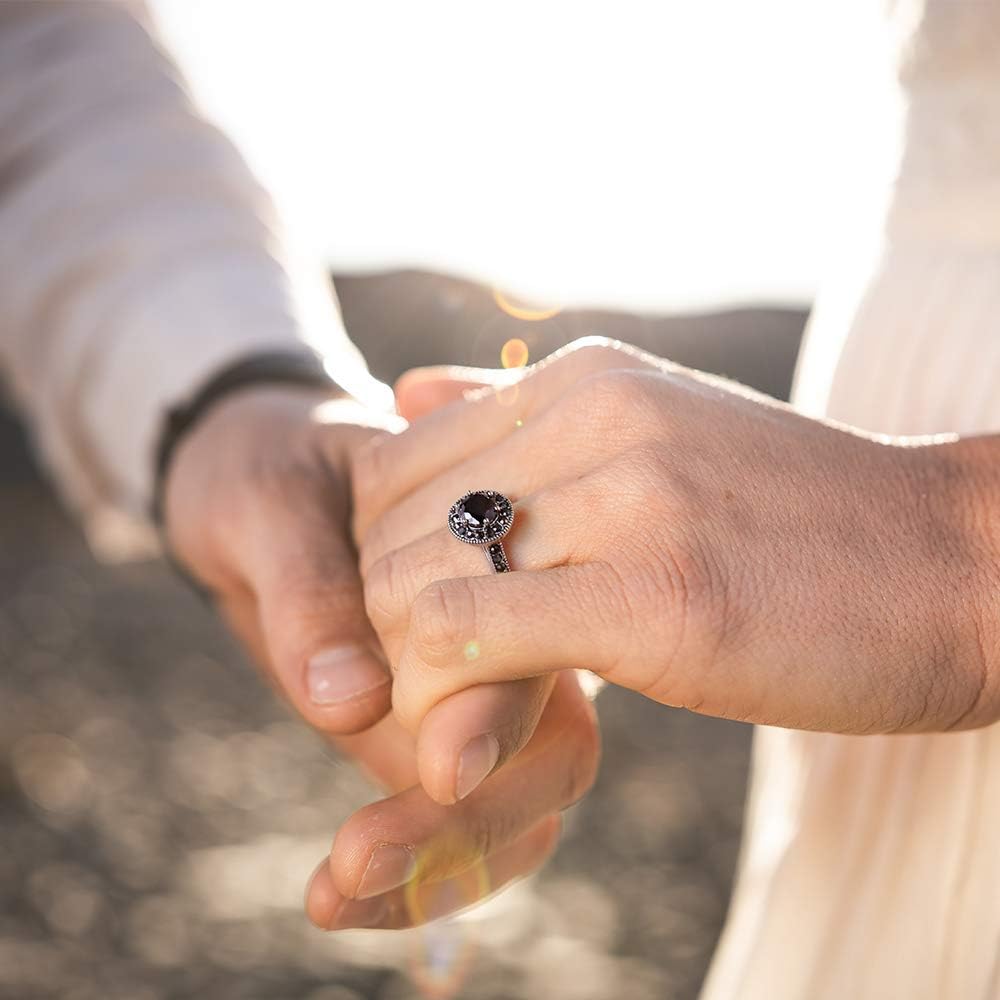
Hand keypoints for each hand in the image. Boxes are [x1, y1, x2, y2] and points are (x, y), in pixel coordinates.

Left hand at [164, 385, 596, 928]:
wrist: (248, 475)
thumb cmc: (267, 461)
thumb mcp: (271, 501)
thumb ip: (309, 587)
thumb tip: (350, 703)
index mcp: (494, 554)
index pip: (535, 645)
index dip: (501, 711)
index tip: (438, 771)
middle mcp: (503, 630)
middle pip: (552, 749)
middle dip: (473, 821)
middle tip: (352, 862)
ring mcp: (465, 690)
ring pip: (515, 804)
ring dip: (441, 866)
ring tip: (329, 895)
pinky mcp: (416, 733)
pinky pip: (448, 820)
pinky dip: (410, 870)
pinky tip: (332, 895)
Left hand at [356, 337, 997, 797]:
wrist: (955, 563)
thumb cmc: (796, 513)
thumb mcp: (651, 423)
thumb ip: (517, 407)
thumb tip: (402, 388)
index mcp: (582, 380)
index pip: (391, 464)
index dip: (385, 554)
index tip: (431, 612)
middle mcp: (592, 418)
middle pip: (385, 527)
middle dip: (385, 616)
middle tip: (439, 673)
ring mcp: (628, 500)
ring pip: (411, 584)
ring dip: (414, 665)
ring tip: (470, 703)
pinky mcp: (660, 596)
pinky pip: (474, 635)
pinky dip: (454, 691)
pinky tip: (499, 717)